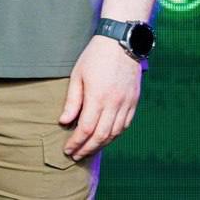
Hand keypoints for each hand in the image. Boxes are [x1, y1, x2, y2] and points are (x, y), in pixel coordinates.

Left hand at [60, 35, 141, 159]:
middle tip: (76, 155)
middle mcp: (114, 104)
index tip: (68, 149)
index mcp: (98, 97)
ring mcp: (127, 104)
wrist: (121, 43)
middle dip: (87, 148)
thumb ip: (72, 101)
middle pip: (101, 136)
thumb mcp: (77, 75)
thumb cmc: (94, 57)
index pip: (86, 129)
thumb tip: (64, 122)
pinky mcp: (134, 102)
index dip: (76, 142)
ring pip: (115, 133)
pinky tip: (105, 138)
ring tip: (88, 149)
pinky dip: (114, 135)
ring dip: (101, 144)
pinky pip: (125, 125)